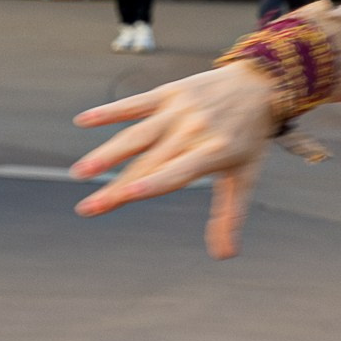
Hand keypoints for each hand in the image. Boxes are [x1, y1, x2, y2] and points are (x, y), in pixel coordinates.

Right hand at [72, 63, 278, 257]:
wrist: (259, 84)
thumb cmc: (249, 138)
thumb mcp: (245, 176)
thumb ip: (230, 215)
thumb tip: (225, 256)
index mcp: (214, 152)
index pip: (177, 172)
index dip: (153, 183)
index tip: (127, 195)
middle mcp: (194, 130)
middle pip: (149, 162)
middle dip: (117, 186)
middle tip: (88, 208)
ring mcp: (180, 110)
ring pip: (137, 135)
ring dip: (107, 152)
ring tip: (81, 171)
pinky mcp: (169, 92)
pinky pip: (135, 103)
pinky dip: (110, 112)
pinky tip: (82, 120)